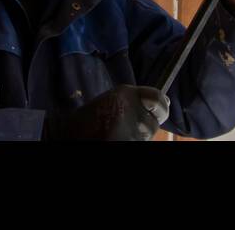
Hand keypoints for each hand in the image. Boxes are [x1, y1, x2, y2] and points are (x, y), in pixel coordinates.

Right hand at [43, 85, 169, 140]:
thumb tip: (166, 103)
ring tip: (119, 132)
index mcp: (125, 92)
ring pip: (146, 135)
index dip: (161, 106)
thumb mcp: (115, 100)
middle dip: (147, 127)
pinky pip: (137, 141)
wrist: (69, 132)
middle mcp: (128, 105)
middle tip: (131, 127)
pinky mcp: (123, 138)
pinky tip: (116, 137)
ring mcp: (125, 123)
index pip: (157, 97)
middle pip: (154, 122)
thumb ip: (136, 100)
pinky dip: (130, 141)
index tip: (159, 110)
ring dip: (138, 136)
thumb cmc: (93, 117)